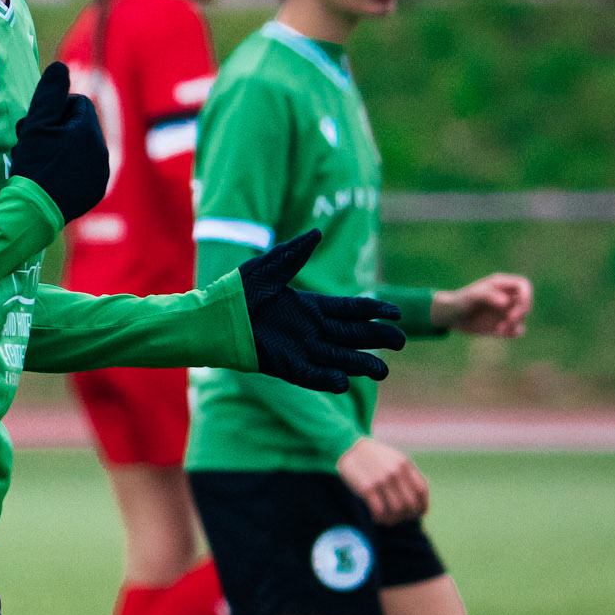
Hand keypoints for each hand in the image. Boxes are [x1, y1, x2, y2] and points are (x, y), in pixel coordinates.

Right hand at [10, 61, 108, 223]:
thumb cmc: (32, 164)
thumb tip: (60, 67)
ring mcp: (102, 173)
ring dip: (64, 148)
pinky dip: (71, 168)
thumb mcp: (36, 124)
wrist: (33, 211)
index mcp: (89, 130)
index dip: (54, 112)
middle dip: (60, 129)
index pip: (77, 103)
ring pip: (83, 147)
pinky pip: (86, 169)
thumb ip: (49, 93)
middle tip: (36, 144)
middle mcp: (102, 150)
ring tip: (43, 161)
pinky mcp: (97, 190)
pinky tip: (54, 177)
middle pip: (80, 125)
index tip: (39, 128)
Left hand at [239, 229, 406, 393]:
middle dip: (377, 339)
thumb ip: (294, 253)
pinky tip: (344, 382)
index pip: (351, 310)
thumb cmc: (238, 290)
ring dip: (359, 364)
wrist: (214, 316)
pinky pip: (309, 374)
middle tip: (401, 343)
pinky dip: (325, 378)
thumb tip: (316, 233)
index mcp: (310, 306)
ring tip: (382, 372)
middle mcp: (310, 329)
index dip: (374, 312)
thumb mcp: (269, 267)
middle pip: (352, 336)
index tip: (396, 314)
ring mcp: (299, 349)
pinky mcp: (284, 365)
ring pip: (337, 358)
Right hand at [337, 435, 428, 523]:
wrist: (349, 448)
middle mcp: (395, 472)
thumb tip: (420, 497)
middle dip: (407, 516)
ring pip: (396, 510)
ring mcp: (381, 480)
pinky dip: (380, 519)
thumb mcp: (394, 458)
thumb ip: (407, 474)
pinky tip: (377, 519)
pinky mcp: (367, 488)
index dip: (422, 506)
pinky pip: (379, 511)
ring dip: (393, 520)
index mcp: (404, 464)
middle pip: (410, 503)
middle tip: (400, 519)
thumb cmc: (374, 457)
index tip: (419, 514)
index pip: (421, 491)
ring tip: (388, 521)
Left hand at [432, 273, 530, 337]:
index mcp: (501, 285)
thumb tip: (506, 302)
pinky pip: (516, 330)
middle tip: (509, 320)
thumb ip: (488, 295)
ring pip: (522, 318)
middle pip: (526, 302)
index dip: (526, 296)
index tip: (517, 308)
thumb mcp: (471, 296)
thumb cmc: (458, 301)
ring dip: (516, 325)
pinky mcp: (502, 325)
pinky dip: (513, 333)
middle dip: (521, 312)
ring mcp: (504, 312)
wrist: (449, 316)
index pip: (523, 286)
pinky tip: (499, 333)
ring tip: (500, 329)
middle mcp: (506, 297)